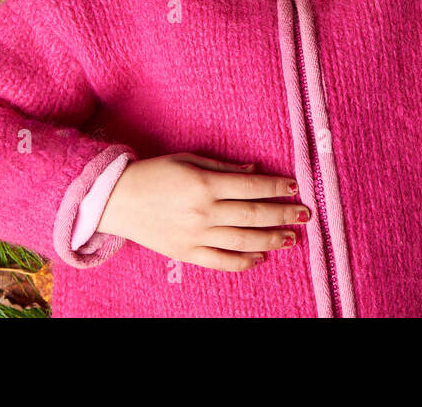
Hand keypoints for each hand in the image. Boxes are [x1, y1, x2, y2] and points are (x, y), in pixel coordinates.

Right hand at [96, 152, 310, 271]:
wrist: (117, 200)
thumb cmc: (154, 173)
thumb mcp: (188, 160)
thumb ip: (223, 168)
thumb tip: (255, 171)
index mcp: (205, 184)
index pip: (251, 186)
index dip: (276, 187)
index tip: (294, 187)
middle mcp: (204, 211)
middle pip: (253, 215)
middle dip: (282, 214)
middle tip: (304, 214)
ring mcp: (196, 235)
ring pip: (243, 241)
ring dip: (271, 239)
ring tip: (291, 238)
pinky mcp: (187, 253)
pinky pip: (221, 261)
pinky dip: (244, 262)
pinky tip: (261, 257)